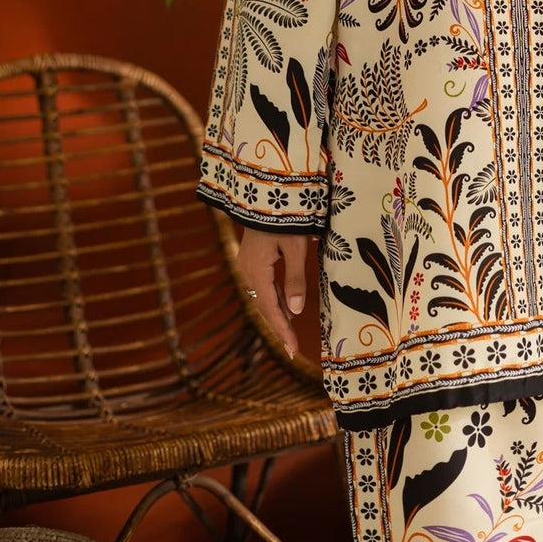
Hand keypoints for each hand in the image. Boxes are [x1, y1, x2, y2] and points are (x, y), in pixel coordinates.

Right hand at [235, 227, 315, 353]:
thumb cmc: (285, 217)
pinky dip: (274, 298)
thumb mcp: (296, 247)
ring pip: (262, 296)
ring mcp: (247, 264)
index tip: (293, 350)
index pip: (270, 309)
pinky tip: (284, 305)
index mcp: (257, 271)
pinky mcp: (251, 258)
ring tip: (291, 332)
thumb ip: (295, 279)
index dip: (283, 330)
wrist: (265, 191)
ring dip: (277, 313)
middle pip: (264, 306)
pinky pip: (262, 285)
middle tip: (292, 348)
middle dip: (279, 326)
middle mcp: (247, 271)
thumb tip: (295, 311)